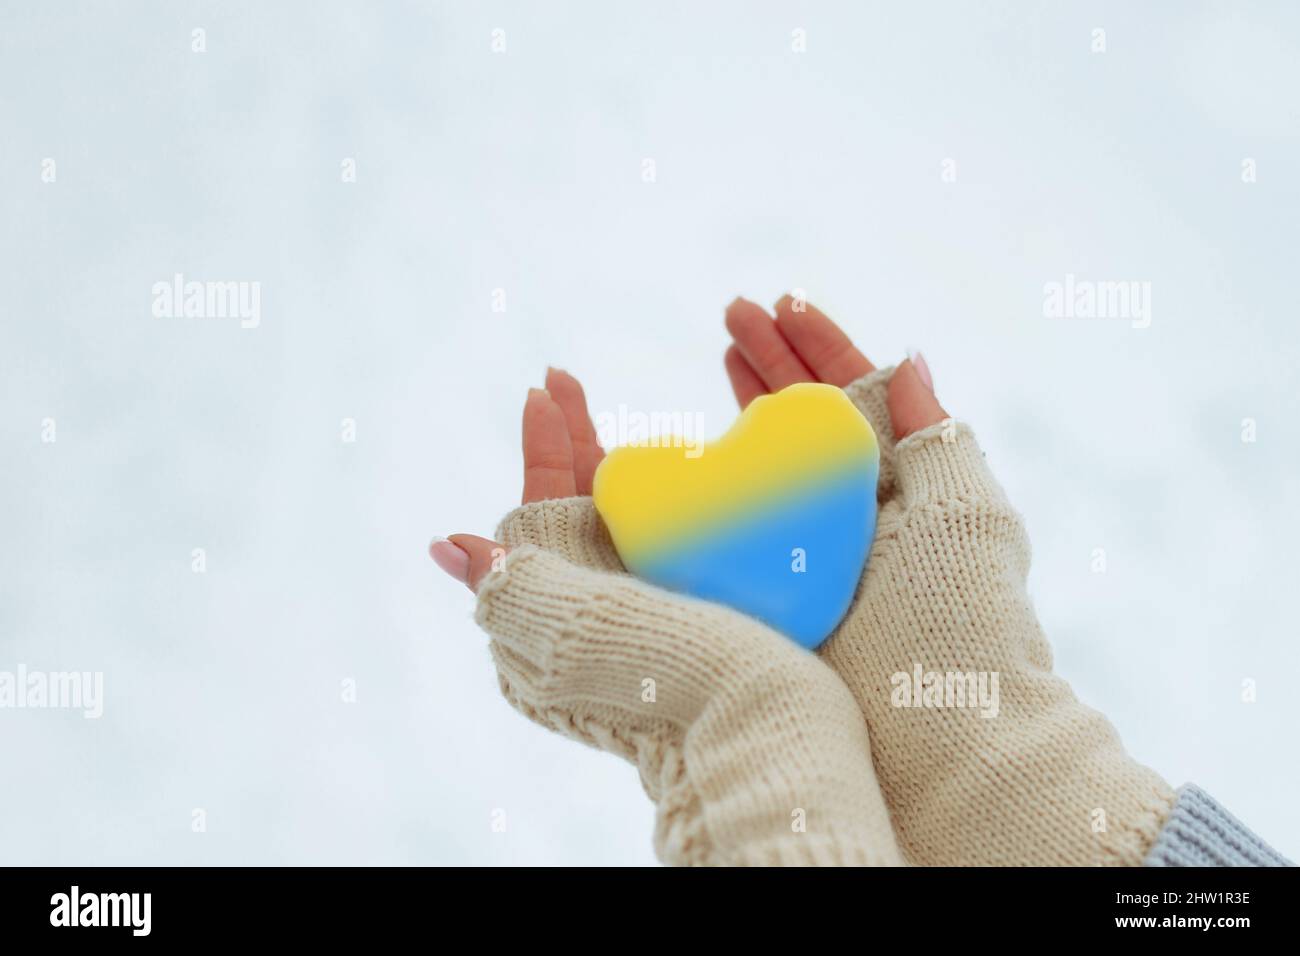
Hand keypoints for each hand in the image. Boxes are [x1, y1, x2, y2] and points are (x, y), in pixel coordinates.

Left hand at [430, 368, 901, 865]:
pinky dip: (662, 503)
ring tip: (619, 418)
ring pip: (618, 525)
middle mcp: (588, 616)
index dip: (540, 449)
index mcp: (550, 619)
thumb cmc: (669, 677)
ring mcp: (638, 618)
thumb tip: (444, 548)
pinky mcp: (687, 618)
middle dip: (569, 443)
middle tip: (565, 380)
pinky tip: (679, 476)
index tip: (545, 388)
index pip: (533, 514)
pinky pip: (662, 546)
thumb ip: (516, 580)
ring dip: (613, 465)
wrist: (763, 735)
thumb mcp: (577, 625)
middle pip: (569, 512)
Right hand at [724, 295, 1173, 865]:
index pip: (859, 394)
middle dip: (772, 358)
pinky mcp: (776, 587)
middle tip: (732, 312)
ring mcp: (814, 548)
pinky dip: (717, 473)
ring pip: (772, 456)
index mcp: (906, 483)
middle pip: (809, 415)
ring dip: (749, 397)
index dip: (820, 345)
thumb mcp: (966, 517)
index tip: (781, 301)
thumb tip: (910, 360)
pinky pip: (739, 516)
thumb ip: (937, 437)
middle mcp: (858, 509)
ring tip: (722, 347)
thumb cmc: (961, 623)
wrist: (937, 737)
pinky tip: (694, 445)